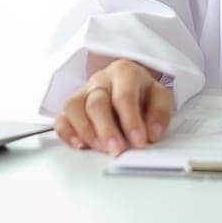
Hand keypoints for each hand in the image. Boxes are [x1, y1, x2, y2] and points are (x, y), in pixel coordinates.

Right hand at [54, 59, 173, 155]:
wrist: (127, 85)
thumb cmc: (142, 94)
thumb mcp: (160, 97)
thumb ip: (159, 114)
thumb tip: (152, 134)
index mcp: (124, 73)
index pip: (124, 96)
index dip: (131, 120)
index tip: (139, 142)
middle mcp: (100, 80)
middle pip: (97, 102)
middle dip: (106, 129)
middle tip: (117, 150)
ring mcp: (83, 92)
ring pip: (74, 107)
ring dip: (85, 131)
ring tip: (99, 148)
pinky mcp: (72, 106)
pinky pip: (62, 117)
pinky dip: (67, 132)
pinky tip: (79, 145)